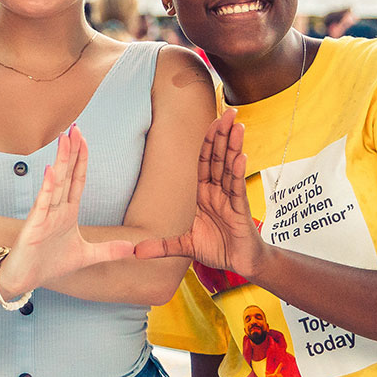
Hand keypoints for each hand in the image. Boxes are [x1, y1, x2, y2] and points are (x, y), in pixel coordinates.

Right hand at [0, 127, 135, 298]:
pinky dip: (47, 187)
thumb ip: (108, 250)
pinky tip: (52, 171)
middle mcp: (56, 209)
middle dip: (72, 151)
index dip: (82, 160)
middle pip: (66, 175)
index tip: (84, 139)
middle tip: (75, 128)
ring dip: (61, 161)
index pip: (77, 180)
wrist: (23, 280)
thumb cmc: (49, 264)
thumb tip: (133, 248)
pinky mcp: (33, 227)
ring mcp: (44, 216)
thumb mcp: (86, 256)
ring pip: (55, 183)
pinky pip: (42, 204)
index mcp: (67, 212)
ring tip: (65, 140)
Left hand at [133, 110, 267, 278]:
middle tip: (228, 111)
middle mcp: (218, 192)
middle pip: (219, 158)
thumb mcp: (184, 246)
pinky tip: (241, 156)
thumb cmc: (218, 249)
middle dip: (222, 134)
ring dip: (233, 145)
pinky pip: (238, 187)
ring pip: (230, 167)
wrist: (240, 264)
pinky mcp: (240, 210)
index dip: (208, 142)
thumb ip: (162, 246)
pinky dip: (239, 171)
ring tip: (236, 124)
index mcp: (205, 194)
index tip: (212, 122)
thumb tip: (134, 252)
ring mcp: (230, 199)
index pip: (204, 163)